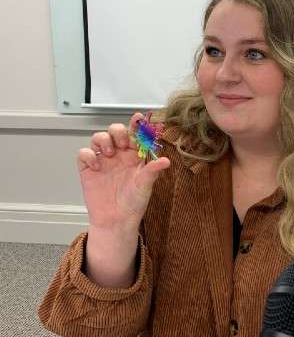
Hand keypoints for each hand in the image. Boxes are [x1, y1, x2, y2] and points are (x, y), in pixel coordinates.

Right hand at [77, 112, 170, 232]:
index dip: (136, 124)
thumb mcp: (146, 185)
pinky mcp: (88, 168)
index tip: (138, 117)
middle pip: (115, 130)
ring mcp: (103, 160)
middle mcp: (119, 154)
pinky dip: (88, 155)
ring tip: (110, 154)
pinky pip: (84, 153)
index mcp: (135, 154)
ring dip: (103, 140)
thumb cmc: (134, 201)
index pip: (135, 134)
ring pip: (99, 137)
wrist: (116, 219)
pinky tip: (97, 165)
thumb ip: (153, 170)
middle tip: (122, 144)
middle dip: (118, 131)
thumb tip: (165, 160)